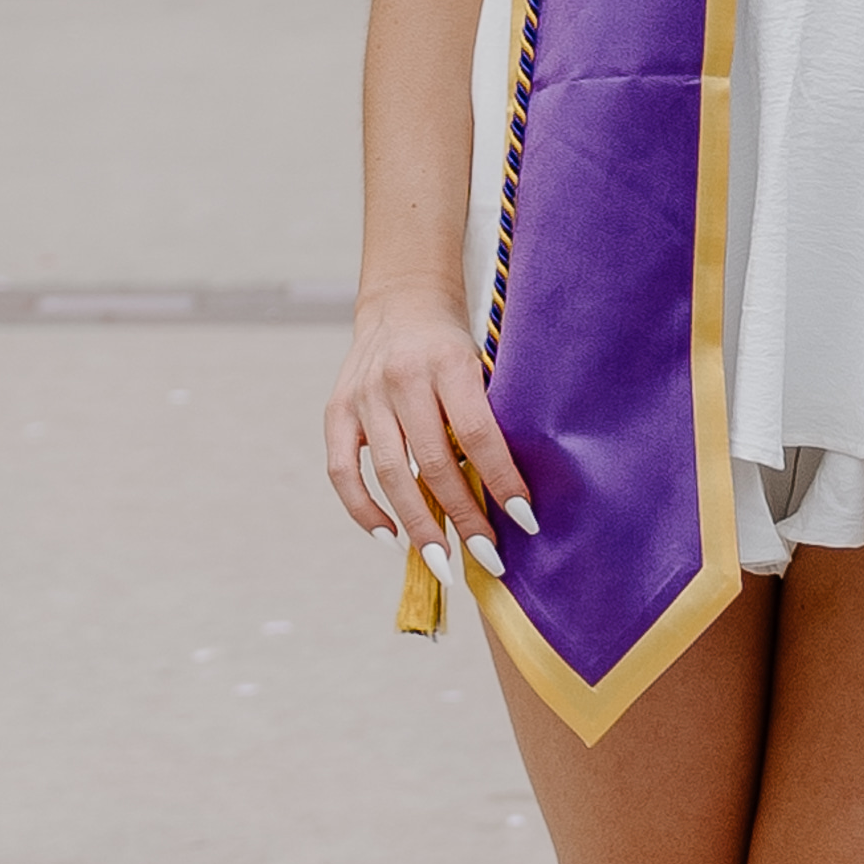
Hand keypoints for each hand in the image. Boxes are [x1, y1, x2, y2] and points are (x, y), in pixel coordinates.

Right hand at [323, 289, 536, 586]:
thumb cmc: (454, 344)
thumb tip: (510, 496)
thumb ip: (487, 418)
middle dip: (465, 518)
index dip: (502, 482)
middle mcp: (402, 379)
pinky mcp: (338, 409)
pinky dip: (364, 510)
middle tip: (489, 558)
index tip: (525, 521)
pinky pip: (343, 471)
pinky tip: (390, 537)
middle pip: (434, 463)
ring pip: (391, 474)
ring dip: (420, 525)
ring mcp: (365, 395)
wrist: (403, 302)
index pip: (478, 434)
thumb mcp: (481, 365)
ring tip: (444, 562)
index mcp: (448, 363)